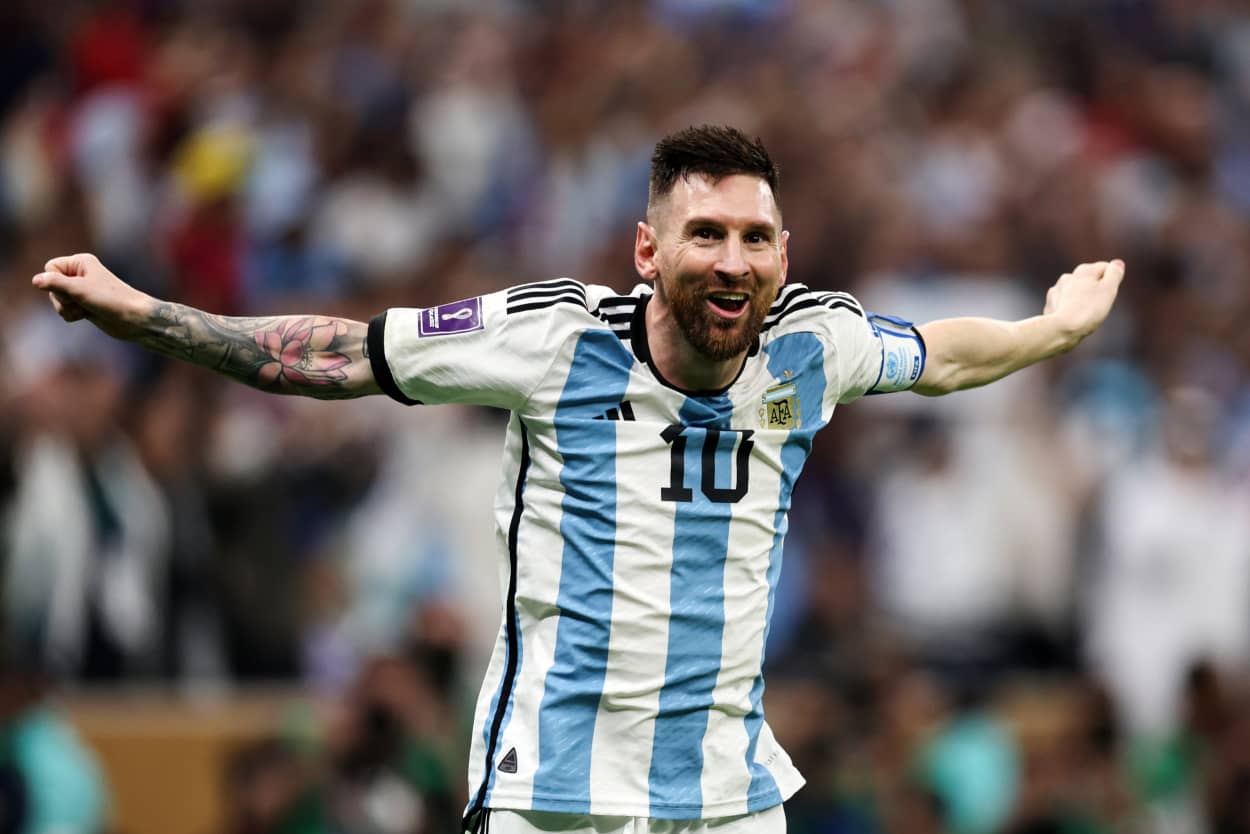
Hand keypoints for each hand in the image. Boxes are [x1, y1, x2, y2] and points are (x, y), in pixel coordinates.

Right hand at [31, 253, 153, 340]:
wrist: (134, 319)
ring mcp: (82, 290)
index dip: (56, 281)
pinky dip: (72, 314)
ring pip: (56, 299)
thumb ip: (55, 283)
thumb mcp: (80, 290)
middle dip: (62, 298)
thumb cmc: (111, 300)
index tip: (73, 289)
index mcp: (80, 262)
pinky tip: (86, 315)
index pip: (50, 268)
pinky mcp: (84, 304)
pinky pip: (65, 310)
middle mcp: (80, 273)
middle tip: (81, 301)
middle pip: (51, 285)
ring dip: (67, 308)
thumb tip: (35, 280)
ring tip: (85, 310)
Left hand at [1043, 259, 1125, 344]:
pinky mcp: (1050, 304)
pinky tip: (1072, 317)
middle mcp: (1068, 276)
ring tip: (1086, 312)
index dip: (1112, 281)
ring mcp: (1056, 290)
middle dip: (1096, 289)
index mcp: (1084, 270)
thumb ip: (1115, 274)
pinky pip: (1064, 303)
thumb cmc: (1088, 310)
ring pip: (1075, 291)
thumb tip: (1117, 263)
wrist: (1061, 329)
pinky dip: (1069, 307)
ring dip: (1082, 297)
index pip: (1105, 268)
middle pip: (1089, 279)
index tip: (1110, 295)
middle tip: (1099, 306)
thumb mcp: (1108, 290)